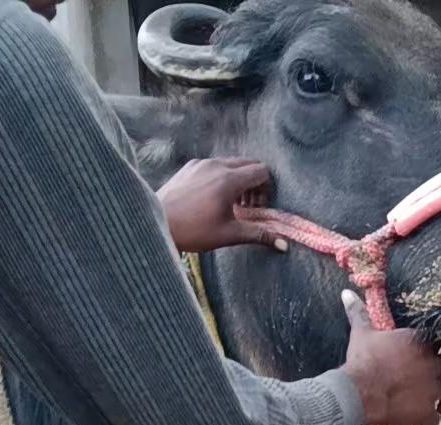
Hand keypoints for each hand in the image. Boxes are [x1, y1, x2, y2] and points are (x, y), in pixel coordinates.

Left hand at [157, 158, 288, 253]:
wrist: (156, 223)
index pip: (261, 171)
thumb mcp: (229, 234)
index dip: (266, 189)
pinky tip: (211, 198)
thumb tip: (284, 244)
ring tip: (230, 204)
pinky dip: (221, 176)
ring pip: (230, 163)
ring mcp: (201, 163)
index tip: (258, 208)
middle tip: (247, 206)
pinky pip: (213, 165)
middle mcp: (216, 165)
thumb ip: (259, 234)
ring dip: (238, 180)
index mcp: (229, 180)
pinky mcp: (189, 166)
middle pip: (248, 164)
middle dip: (254, 183)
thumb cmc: (193, 231)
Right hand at [338, 290, 440, 424]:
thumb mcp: (361, 334)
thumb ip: (359, 313)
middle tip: (402, 381)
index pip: (428, 348)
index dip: (416, 357)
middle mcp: (433, 363)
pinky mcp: (429, 412)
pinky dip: (424, 417)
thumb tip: (346, 293)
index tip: (404, 362)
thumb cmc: (362, 359)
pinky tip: (410, 415)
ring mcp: (433, 389)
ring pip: (435, 392)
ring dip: (424, 395)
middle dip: (422, 375)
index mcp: (420, 341)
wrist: (359, 391)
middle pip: (434, 369)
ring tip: (403, 398)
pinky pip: (433, 417)